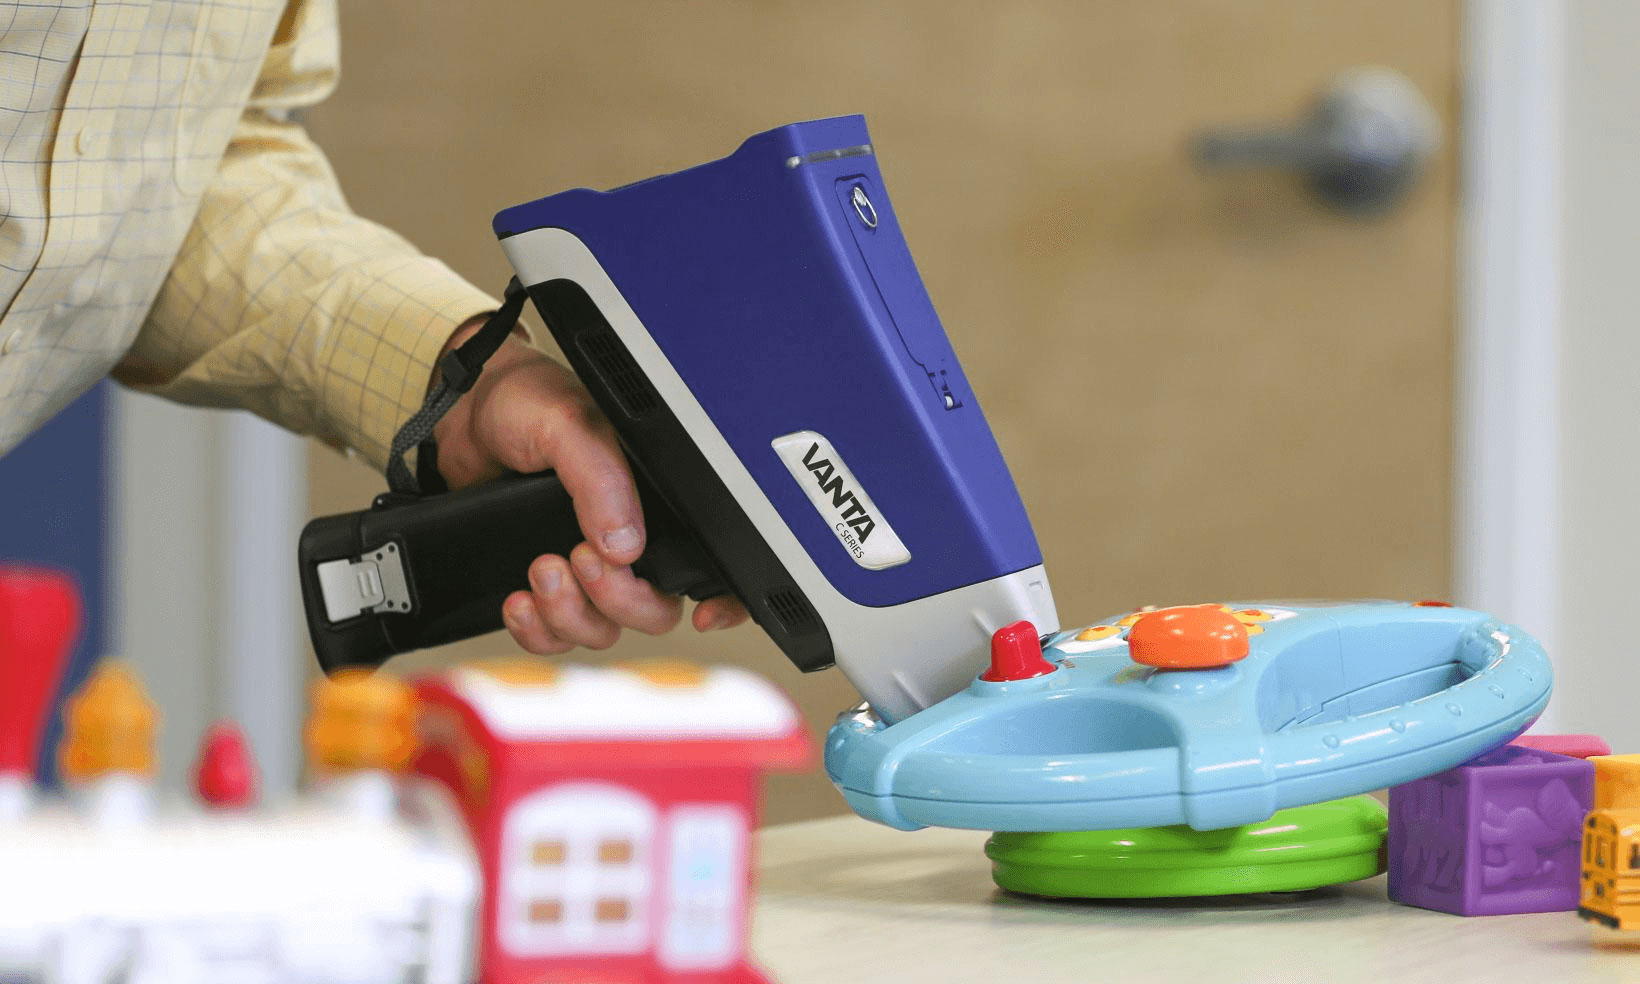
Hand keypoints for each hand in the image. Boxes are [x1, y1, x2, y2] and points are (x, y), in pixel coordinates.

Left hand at [431, 320, 747, 652]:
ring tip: (540, 569)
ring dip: (570, 615)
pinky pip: (555, 635)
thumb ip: (601, 479)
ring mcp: (588, 565)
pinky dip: (536, 629)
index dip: (723, 599)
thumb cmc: (525, 401)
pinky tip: (518, 599)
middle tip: (580, 558)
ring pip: (603, 629)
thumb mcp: (568, 424)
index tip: (703, 613)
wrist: (462, 414)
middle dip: (617, 600)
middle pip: (654, 610)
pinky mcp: (546, 583)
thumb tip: (626, 543)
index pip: (709, 559)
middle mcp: (630, 536)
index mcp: (655, 496)